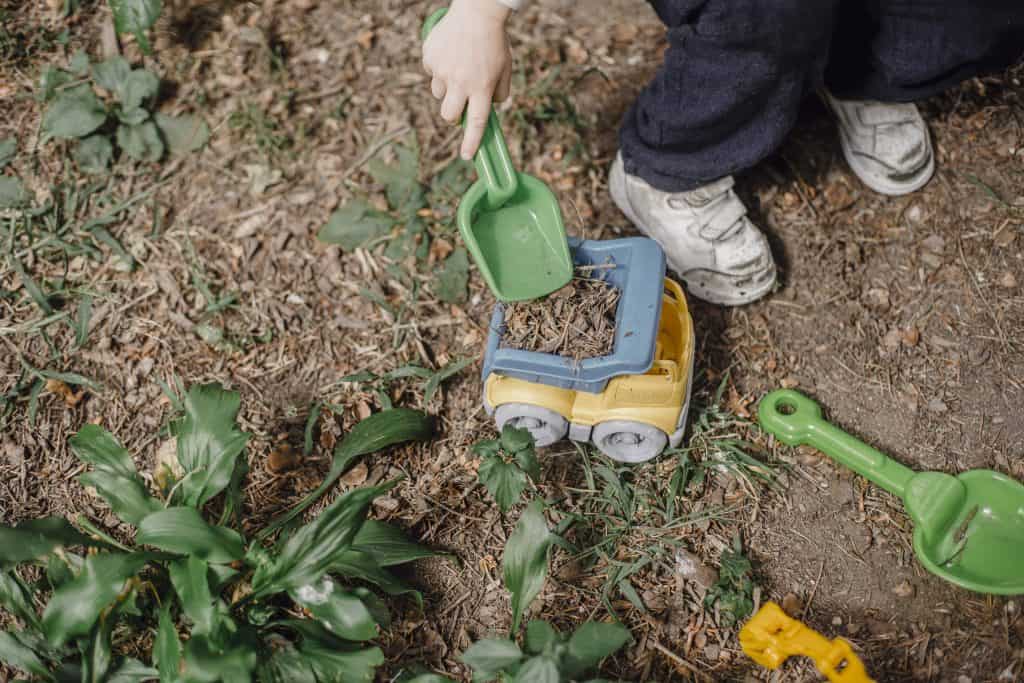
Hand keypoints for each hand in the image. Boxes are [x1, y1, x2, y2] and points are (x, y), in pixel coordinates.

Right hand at [422, 0, 511, 159]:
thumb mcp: (505, 70)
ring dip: (447, 89)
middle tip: (459, 107)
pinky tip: (450, 53)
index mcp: (482, 88)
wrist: (477, 12)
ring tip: (458, 67)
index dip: (471, 142)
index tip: (466, 156)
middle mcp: (461, 82)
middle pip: (449, 116)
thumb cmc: (494, 42)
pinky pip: (432, 72)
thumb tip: (489, 109)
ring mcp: (443, 71)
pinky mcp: (430, 58)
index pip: (476, 123)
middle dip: (453, 117)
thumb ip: (499, 93)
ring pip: (439, 94)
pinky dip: (439, 67)